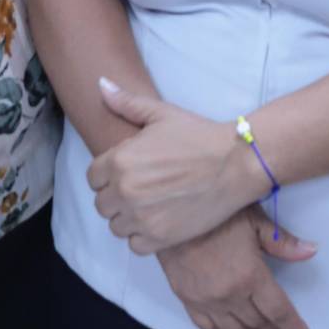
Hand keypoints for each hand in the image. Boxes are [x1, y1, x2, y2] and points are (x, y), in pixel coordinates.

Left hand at [90, 77, 268, 253]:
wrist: (235, 163)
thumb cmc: (199, 136)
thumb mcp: (161, 114)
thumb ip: (126, 103)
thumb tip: (100, 84)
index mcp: (119, 160)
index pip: (93, 177)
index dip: (109, 174)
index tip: (129, 171)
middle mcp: (125, 191)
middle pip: (102, 203)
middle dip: (117, 196)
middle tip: (142, 188)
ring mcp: (141, 217)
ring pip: (116, 226)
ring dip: (128, 217)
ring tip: (151, 204)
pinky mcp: (159, 238)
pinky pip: (134, 245)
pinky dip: (144, 236)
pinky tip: (160, 219)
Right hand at [156, 206, 315, 328]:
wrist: (170, 209)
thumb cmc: (213, 210)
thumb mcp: (253, 219)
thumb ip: (282, 242)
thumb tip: (310, 250)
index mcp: (249, 275)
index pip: (278, 311)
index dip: (293, 326)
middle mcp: (228, 294)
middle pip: (258, 323)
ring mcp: (205, 300)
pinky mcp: (186, 298)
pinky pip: (207, 327)